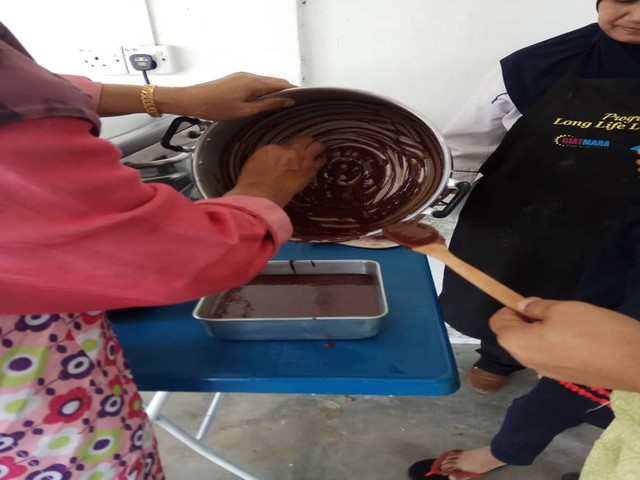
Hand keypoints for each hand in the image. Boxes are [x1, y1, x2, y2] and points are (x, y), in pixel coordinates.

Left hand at [155, 72, 295, 120]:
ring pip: (265, 82)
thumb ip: (268, 105)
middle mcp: (249, 76)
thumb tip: (287, 101)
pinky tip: (264, 102)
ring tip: (282, 105)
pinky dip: (263, 91)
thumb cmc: (215, 107)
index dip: (294, 91)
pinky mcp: (235, 79)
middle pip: (274, 82)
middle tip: (296, 105)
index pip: (282, 84)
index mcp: (254, 83)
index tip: (304, 99)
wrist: (192, 100)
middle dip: (286, 91)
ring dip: (274, 91)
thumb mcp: (245, 111)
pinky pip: (255, 83)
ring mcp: (242, 76)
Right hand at [225, 136, 325, 206]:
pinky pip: (320, 162)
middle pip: (305, 140)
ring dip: (318, 148)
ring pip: (317, 147)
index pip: (287, 144)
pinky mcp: (309, 173)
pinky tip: (322, 160)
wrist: (261, 193)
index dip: (290, 146)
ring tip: (320, 149)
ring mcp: (302, 160)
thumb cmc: (254, 182)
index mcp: (274, 148)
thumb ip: (269, 157)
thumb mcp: (256, 163)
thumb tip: (275, 158)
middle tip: (309, 143)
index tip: (291, 149)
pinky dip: (322, 159)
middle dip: (308, 141)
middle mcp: (290, 151)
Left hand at [489, 298, 639, 390]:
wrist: (634, 363)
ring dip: (540, 331)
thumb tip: (523, 306)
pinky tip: (576, 338)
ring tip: (566, 321)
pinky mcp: (565, 376)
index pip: (497, 322)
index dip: (509, 308)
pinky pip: (549, 355)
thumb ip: (536, 307)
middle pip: (512, 335)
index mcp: (518, 344)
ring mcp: (546, 372)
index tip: (530, 302)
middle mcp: (527, 361)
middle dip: (523, 320)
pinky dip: (554, 344)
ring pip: (531, 345)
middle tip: (550, 309)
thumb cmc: (593, 331)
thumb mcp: (562, 308)